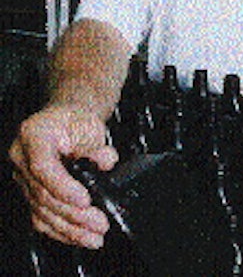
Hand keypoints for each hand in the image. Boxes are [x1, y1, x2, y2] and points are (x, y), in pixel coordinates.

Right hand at [9, 105, 118, 248]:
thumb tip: (106, 162)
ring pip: (42, 211)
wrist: (67, 120)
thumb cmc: (76, 120)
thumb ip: (97, 146)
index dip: (63, 187)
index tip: (85, 200)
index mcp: (34, 134)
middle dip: (74, 214)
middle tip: (99, 223)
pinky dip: (62, 231)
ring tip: (94, 236)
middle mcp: (22, 157)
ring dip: (70, 229)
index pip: (42, 166)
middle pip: (43, 194)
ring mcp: (23, 177)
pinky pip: (42, 217)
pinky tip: (79, 236)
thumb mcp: (91, 124)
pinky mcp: (30, 193)